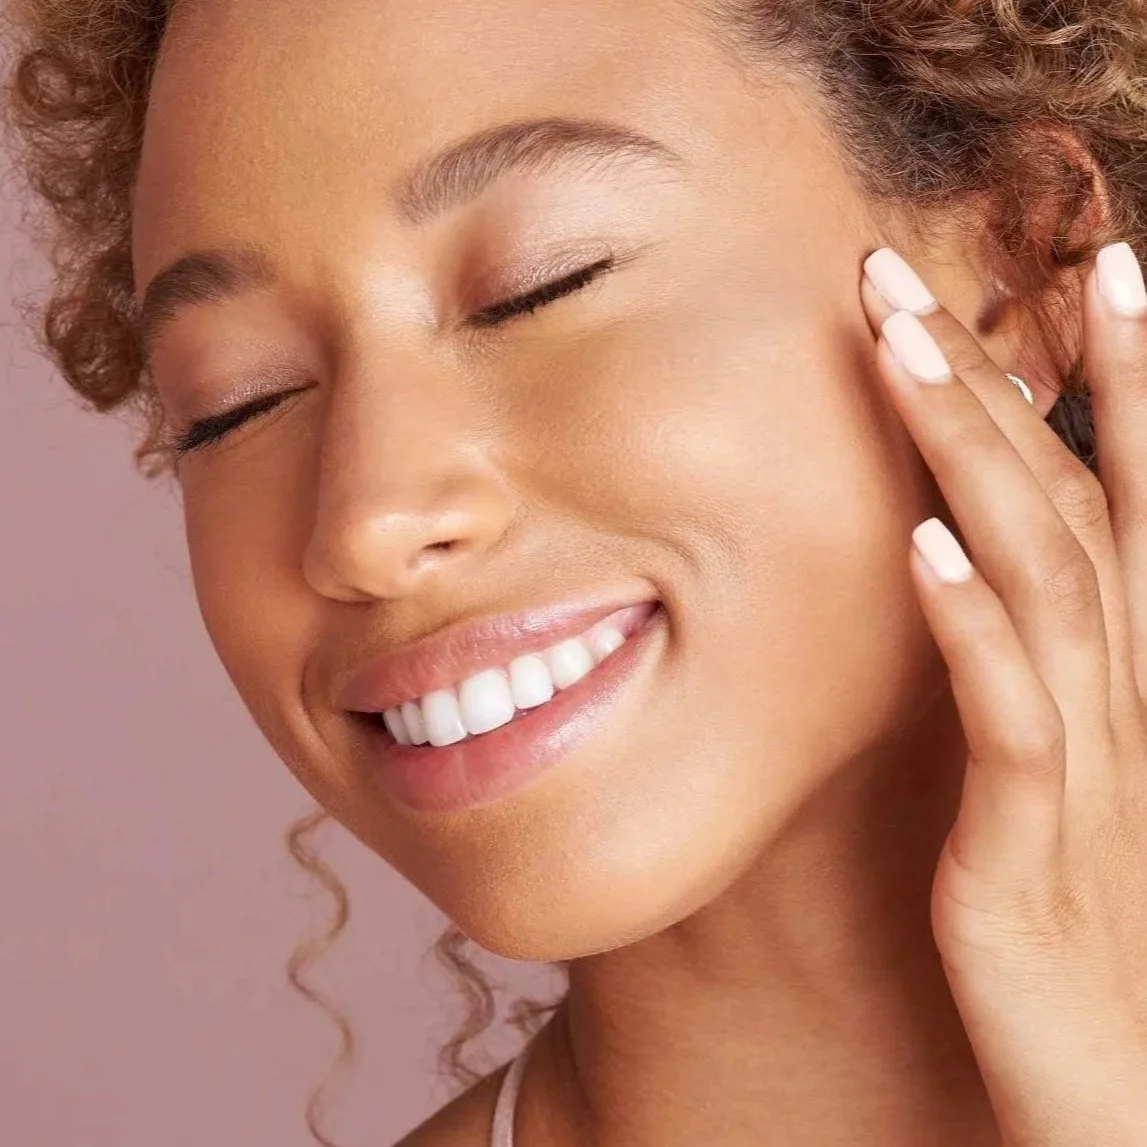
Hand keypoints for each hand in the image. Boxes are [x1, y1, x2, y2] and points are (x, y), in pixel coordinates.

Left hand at [860, 243, 1146, 1145]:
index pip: (1122, 494)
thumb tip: (977, 563)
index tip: (1098, 260)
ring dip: (973, 456)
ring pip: (1042, 576)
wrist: (1116, 1098)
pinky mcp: (1031, 848)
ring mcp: (1090, 767)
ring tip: (903, 351)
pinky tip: (922, 548)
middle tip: (920, 271)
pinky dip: (972, 624)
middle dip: (1005, 375)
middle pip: (1071, 501)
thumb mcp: (1068, 776)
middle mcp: (1125, 694)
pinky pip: (1012, 716)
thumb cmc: (1083, 927)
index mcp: (1130, 673)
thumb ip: (1039, 670)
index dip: (1122, 376)